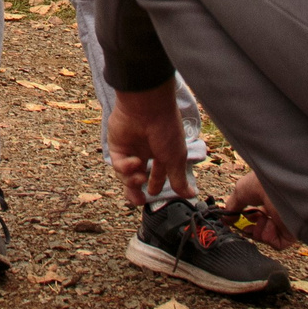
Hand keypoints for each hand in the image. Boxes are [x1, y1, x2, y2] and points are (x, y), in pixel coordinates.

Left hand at [104, 85, 194, 208]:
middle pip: (137, 177)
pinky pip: (118, 163)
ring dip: (132, 181)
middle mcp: (145, 150)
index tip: (154, 194)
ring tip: (139, 179)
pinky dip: (125, 167)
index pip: (158, 172)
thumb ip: (179, 178)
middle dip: (136, 191)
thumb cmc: (165, 129)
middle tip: (139, 200)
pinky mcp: (117, 145)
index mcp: (161, 151)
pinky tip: (134, 163)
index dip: (155, 184)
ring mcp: (130, 148)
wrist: (147, 108)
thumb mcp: (175, 158)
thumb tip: (191, 195)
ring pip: (126, 174)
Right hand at [223, 170, 297, 249]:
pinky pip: (276, 244)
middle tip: (246, 227)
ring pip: (266, 237)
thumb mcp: (240, 192)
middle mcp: (277, 212)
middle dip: (251, 229)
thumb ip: (232, 207)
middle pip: (261, 229)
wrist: (278, 186)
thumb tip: (225, 220)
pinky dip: (268, 237)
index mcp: (269, 200)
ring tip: (261, 219)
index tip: (239, 218)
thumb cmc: (261, 183)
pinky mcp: (291, 232)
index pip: (258, 216)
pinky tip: (269, 225)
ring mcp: (284, 223)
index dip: (247, 219)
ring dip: (258, 231)